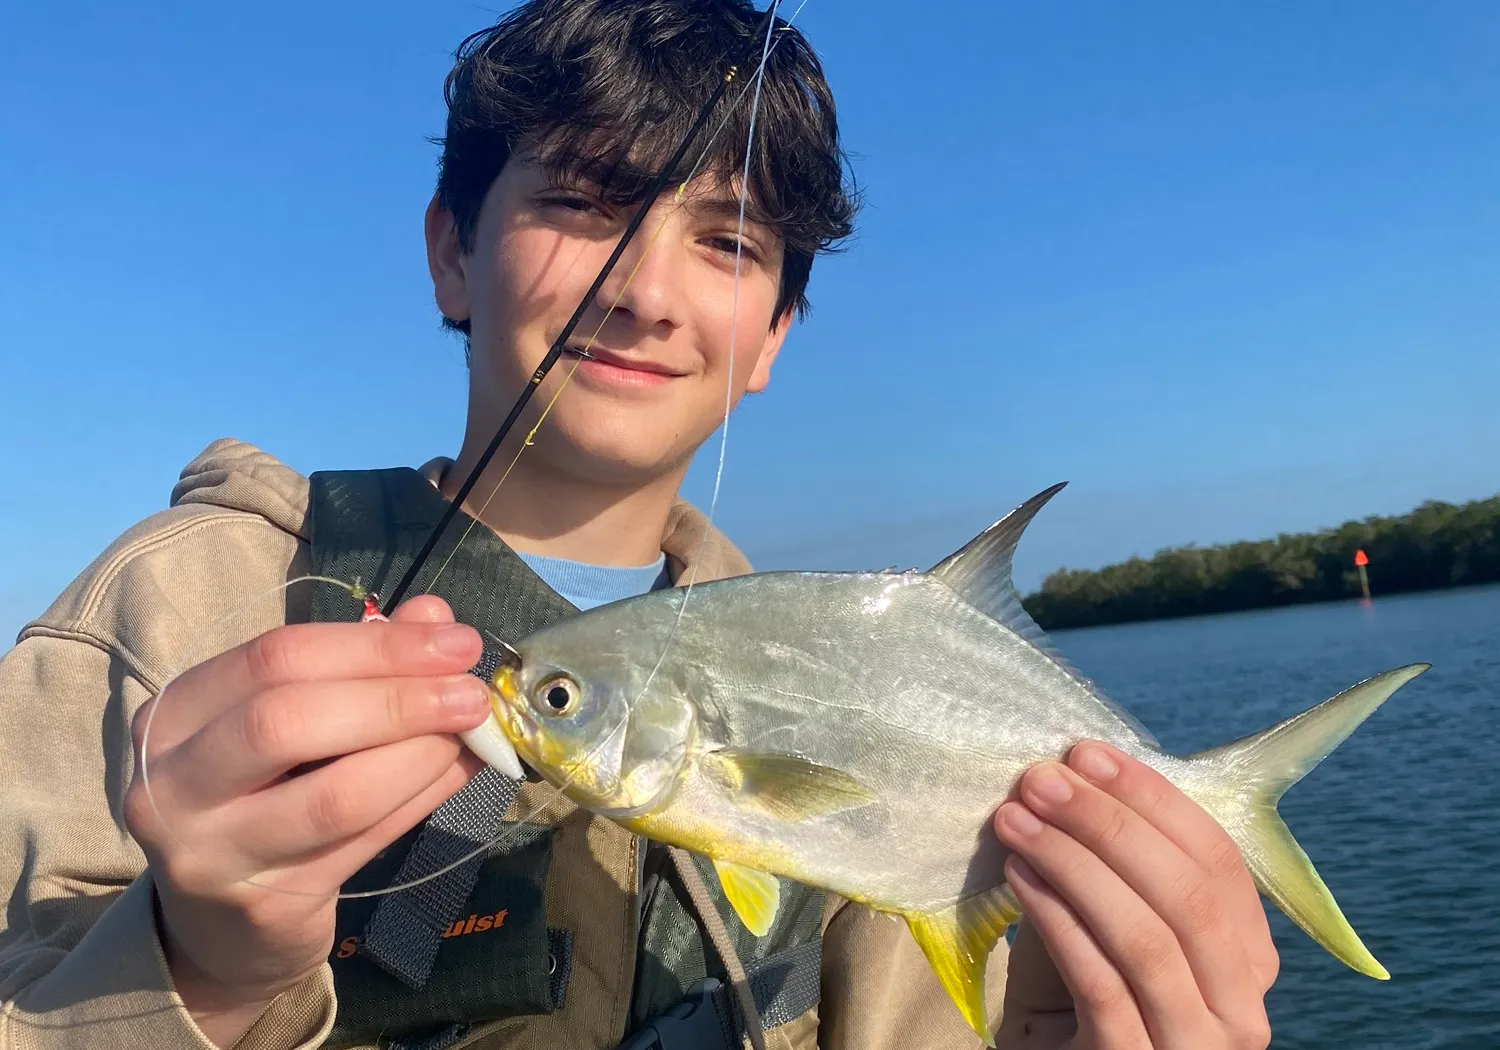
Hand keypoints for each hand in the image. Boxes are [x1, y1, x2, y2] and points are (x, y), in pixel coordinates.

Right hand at [123, 597, 489, 1046]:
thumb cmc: (260, 796)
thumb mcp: (292, 719)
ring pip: (335, 795)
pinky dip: (422, 798)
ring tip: (475, 733)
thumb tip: (435, 616)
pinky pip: (363, 842)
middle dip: (397, 699)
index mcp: (173, 715)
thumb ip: (357, 663)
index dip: (374, 645)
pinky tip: (459, 772)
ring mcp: (213, 853)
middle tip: (472, 692)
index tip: (455, 640)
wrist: (221, 923)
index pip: (275, 659)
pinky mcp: (265, 905)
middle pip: (288, 721)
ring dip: (421, 755)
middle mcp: (173, 784)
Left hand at [991, 742, 1278, 1049]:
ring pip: (1147, 938)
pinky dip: (1057, 920)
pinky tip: (1017, 877)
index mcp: (1246, 961)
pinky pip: (1100, 984)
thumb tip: (1066, 783)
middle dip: (1109, 823)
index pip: (1218, 861)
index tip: (1086, 754)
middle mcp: (1240, 1011)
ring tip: (1015, 820)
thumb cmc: (1076, 1006)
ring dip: (1074, 863)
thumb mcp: (1099, 931)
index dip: (1153, 799)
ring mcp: (1193, 1047)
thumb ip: (1103, 871)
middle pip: (1189, 895)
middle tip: (1042, 779)